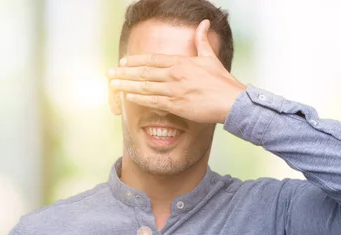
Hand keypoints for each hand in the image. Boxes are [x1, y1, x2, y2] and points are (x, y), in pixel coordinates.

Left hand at [107, 19, 245, 123]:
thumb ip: (202, 40)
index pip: (152, 59)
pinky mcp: (175, 105)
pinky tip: (128, 97)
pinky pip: (152, 102)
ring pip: (144, 87)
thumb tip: (204, 23)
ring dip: (126, 86)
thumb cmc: (221, 81)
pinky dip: (139, 99)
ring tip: (112, 85)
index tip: (122, 61)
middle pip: (142, 73)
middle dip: (123, 73)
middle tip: (109, 73)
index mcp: (181, 62)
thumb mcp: (210, 57)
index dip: (135, 60)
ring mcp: (173, 91)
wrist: (231, 101)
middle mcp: (174, 75)